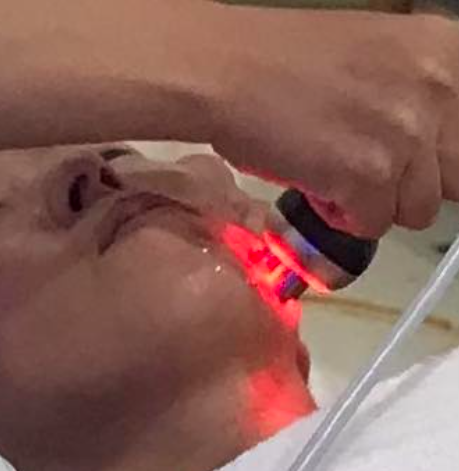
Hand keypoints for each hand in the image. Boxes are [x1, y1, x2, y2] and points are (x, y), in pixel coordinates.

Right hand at [205, 9, 458, 237]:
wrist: (225, 73)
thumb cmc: (284, 68)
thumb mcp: (380, 63)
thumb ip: (419, 100)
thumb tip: (434, 156)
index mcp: (446, 52)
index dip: (442, 165)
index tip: (425, 172)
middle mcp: (438, 88)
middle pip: (457, 179)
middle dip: (415, 186)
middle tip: (372, 173)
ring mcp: (405, 134)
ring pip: (417, 210)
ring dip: (376, 204)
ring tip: (334, 172)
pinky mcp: (368, 176)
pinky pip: (373, 226)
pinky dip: (342, 217)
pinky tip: (316, 182)